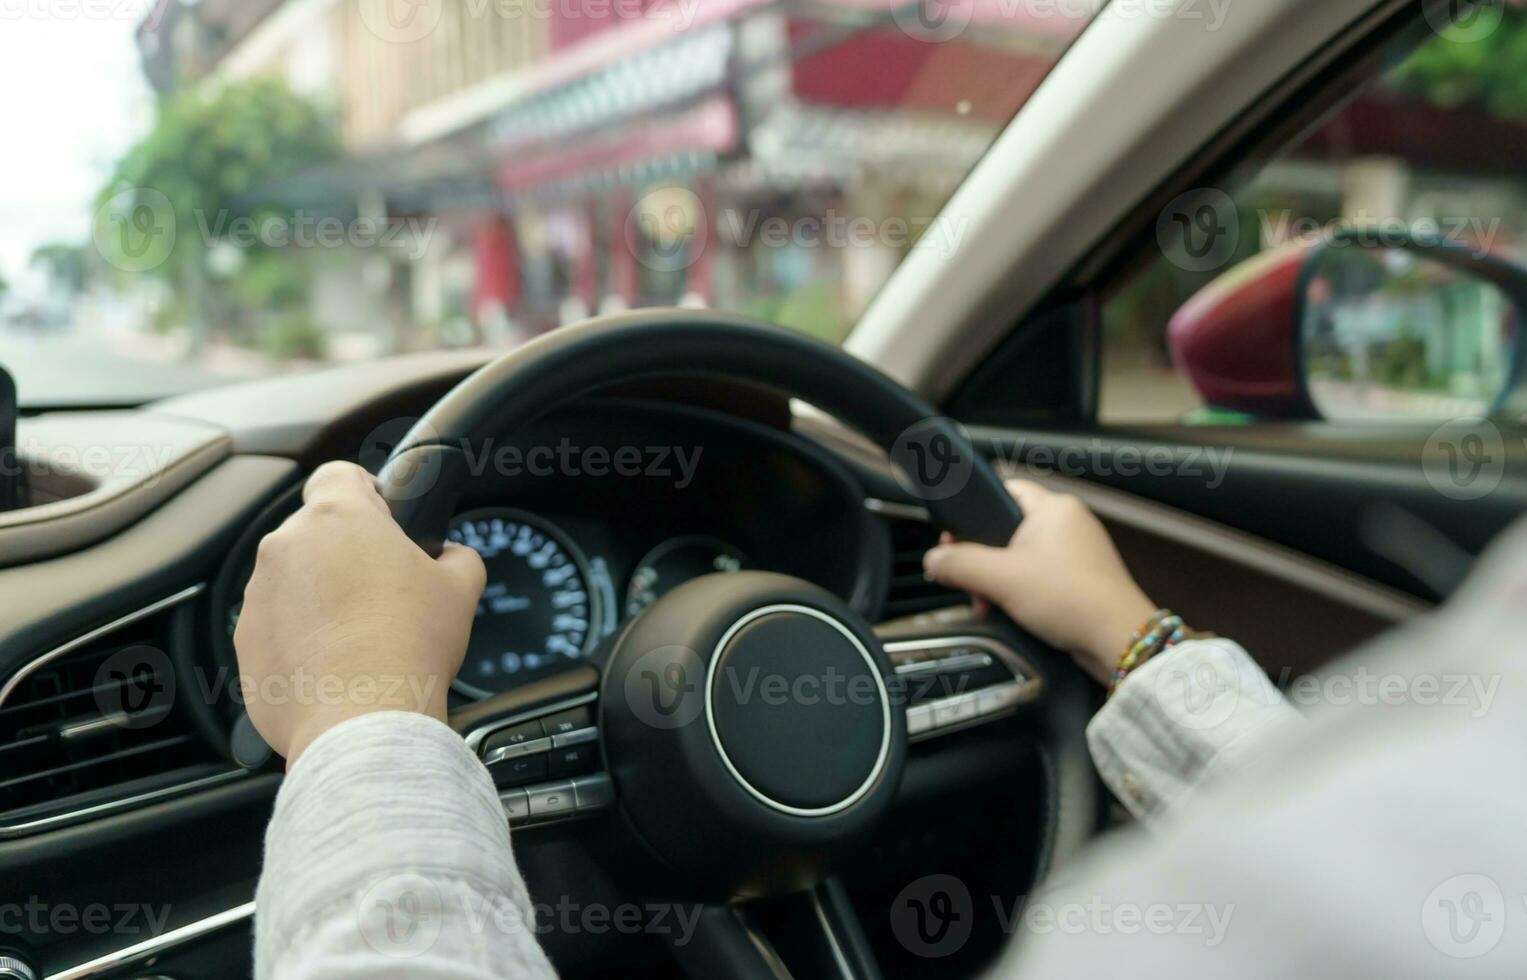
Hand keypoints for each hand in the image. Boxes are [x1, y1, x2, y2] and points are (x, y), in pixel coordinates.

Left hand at [233, 461, 485, 764]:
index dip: (364, 492)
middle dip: (345, 555)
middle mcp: (285, 547)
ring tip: (361, 637)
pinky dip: (300, 640)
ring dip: (320, 598)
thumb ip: (456, 555)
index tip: (382, 518)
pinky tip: (337, 665)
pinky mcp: (244, 643)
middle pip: (315, 533)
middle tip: (384, 591)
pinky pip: (275, 627)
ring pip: (292, 582)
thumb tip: (449, 557)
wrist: (364, 719)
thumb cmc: (410, 646)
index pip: (338, 474)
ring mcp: (257, 596)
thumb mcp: (460, 587)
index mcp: (337, 517)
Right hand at [923, 479, 1157, 683]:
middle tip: (967, 579)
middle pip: (1007, 529)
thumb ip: (960, 564)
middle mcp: (1069, 524)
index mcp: (1054, 507)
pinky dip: (1020, 592)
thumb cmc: (1071, 598)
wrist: (1116, 639)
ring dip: (998, 580)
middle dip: (982, 559)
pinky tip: (1009, 612)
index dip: (973, 513)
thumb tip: (933, 560)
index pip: (1004, 490)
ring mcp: (1078, 552)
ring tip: (987, 603)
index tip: (953, 539)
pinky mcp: (1081, 579)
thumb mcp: (1001, 578)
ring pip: (1021, 557)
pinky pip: (1039, 577)